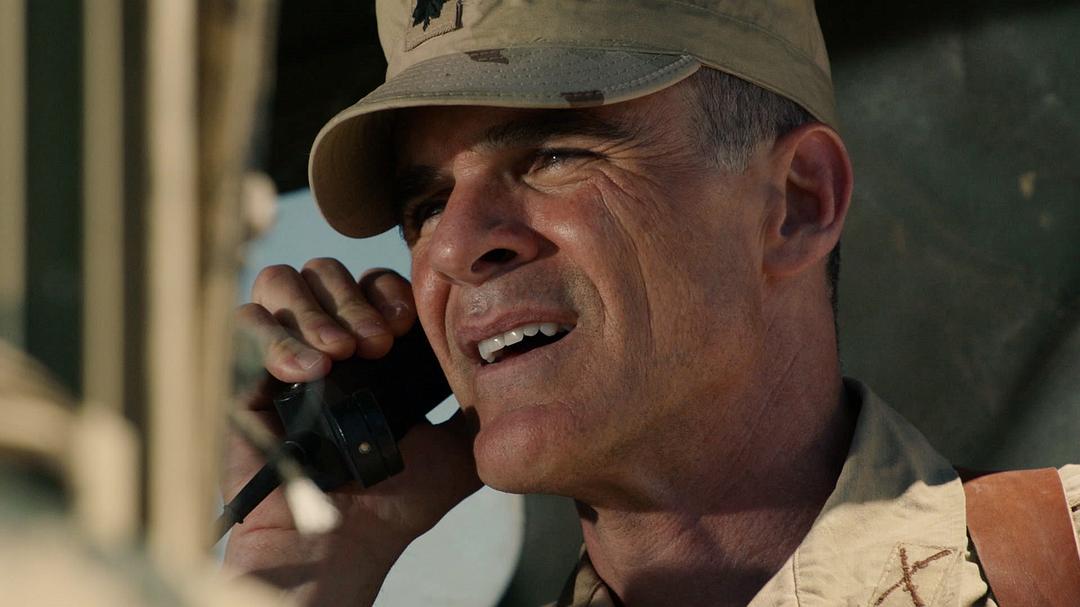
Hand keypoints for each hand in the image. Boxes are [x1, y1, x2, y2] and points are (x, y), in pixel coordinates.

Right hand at [223, 258, 479, 605]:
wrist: (341, 543)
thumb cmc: (394, 502)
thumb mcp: (457, 449)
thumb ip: (477, 408)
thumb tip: (504, 373)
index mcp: (370, 346)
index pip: (373, 282)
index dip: (388, 291)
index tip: (405, 326)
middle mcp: (324, 339)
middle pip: (326, 270)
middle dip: (353, 298)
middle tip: (376, 344)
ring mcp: (279, 352)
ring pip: (281, 281)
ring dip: (315, 311)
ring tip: (340, 356)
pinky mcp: (241, 374)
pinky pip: (243, 323)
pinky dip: (276, 338)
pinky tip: (308, 372)